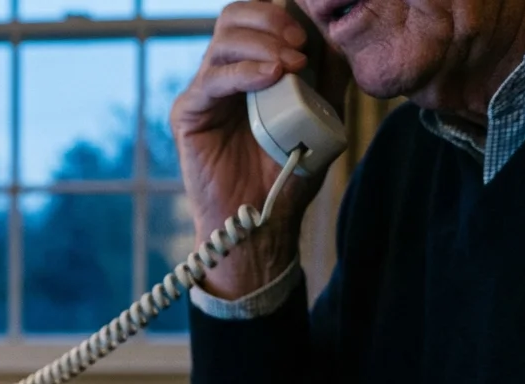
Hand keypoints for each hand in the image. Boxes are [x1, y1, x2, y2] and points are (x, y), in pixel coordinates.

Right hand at [173, 0, 349, 297]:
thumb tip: (336, 32)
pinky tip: (271, 77)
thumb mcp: (323, 116)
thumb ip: (329, 75)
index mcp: (252, 69)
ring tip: (290, 65)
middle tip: (300, 44)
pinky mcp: (188, 114)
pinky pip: (212, 79)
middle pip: (234, 16)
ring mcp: (204, 92)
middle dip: (270, 20)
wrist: (260, 221)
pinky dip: (244, 72)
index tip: (311, 32)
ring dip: (262, 44)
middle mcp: (224, 75)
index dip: (281, 13)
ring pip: (223, 40)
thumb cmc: (289, 174)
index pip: (257, 18)